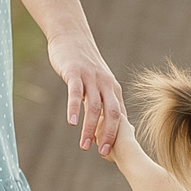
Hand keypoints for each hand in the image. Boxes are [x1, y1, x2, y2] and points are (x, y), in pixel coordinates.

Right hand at [47, 31, 123, 153]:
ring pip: (94, 107)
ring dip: (90, 128)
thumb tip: (107, 122)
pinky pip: (76, 93)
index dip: (116, 135)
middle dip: (108, 136)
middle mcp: (105, 84)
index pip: (118, 116)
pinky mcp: (75, 73)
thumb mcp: (98, 82)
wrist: (71, 36)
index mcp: (112, 88)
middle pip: (112, 114)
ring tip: (84, 145)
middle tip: (103, 153)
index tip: (111, 153)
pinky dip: (75, 108)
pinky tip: (72, 122)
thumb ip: (103, 100)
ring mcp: (91, 78)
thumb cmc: (83, 63)